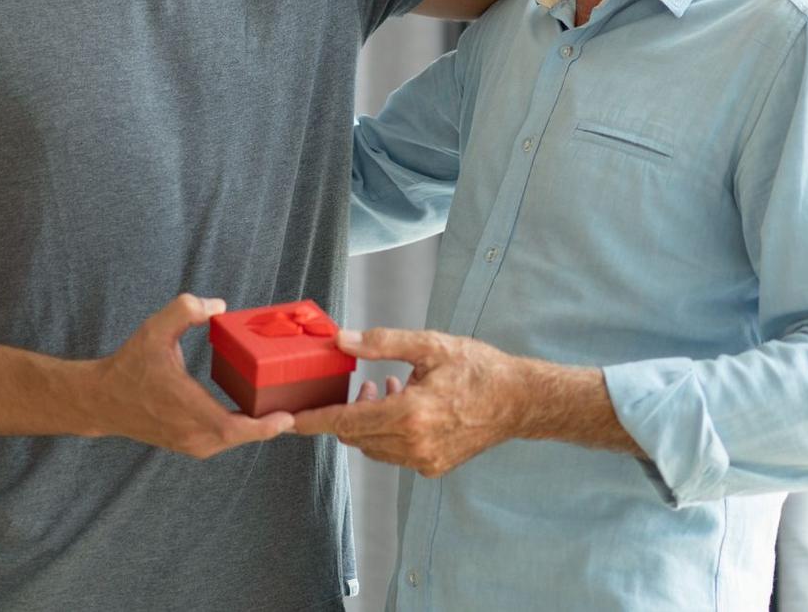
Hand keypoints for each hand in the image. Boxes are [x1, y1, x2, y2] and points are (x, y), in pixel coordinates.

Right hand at [82, 294, 292, 458]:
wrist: (101, 399)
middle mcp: (189, 432)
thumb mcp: (155, 329)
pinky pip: (220, 442)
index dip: (264, 427)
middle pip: (240, 437)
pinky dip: (238, 432)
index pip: (234, 428)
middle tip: (293, 406)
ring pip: (231, 442)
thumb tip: (218, 306)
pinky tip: (251, 415)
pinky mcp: (185, 445)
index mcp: (187, 407)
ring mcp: (187, 443)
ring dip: (254, 429)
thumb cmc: (130, 364)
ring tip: (278, 409)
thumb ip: (185, 310)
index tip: (287, 418)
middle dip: (268, 426)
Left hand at [291, 327, 521, 476]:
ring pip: (373, 447)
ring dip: (370, 422)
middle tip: (363, 384)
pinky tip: (406, 407)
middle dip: (348, 412)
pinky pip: (394, 454)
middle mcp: (413, 444)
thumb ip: (382, 342)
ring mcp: (423, 461)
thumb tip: (341, 340)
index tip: (287, 420)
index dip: (312, 420)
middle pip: (355, 436)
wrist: (519, 401)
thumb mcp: (430, 345)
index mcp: (409, 414)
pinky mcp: (433, 467)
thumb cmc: (480, 369)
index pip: (344, 421)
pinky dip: (390, 433)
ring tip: (389, 390)